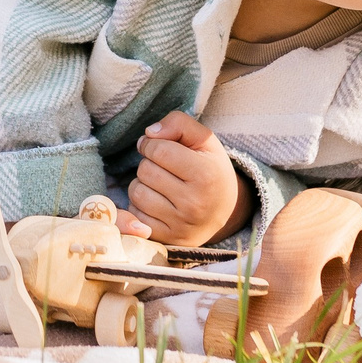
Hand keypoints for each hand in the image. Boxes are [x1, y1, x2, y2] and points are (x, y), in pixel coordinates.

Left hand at [130, 111, 253, 246]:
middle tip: (165, 168)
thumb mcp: (204, 140)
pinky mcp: (167, 239)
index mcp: (205, 176)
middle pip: (145, 171)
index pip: (158, 150)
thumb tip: (149, 133)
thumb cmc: (210, 168)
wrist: (226, 210)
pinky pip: (135, 214)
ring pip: (137, 193)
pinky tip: (157, 201)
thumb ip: (178, 123)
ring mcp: (180, 225)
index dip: (152, 144)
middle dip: (149, 164)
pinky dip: (140, 205)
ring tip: (161, 184)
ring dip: (142, 184)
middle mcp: (193, 204)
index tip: (160, 147)